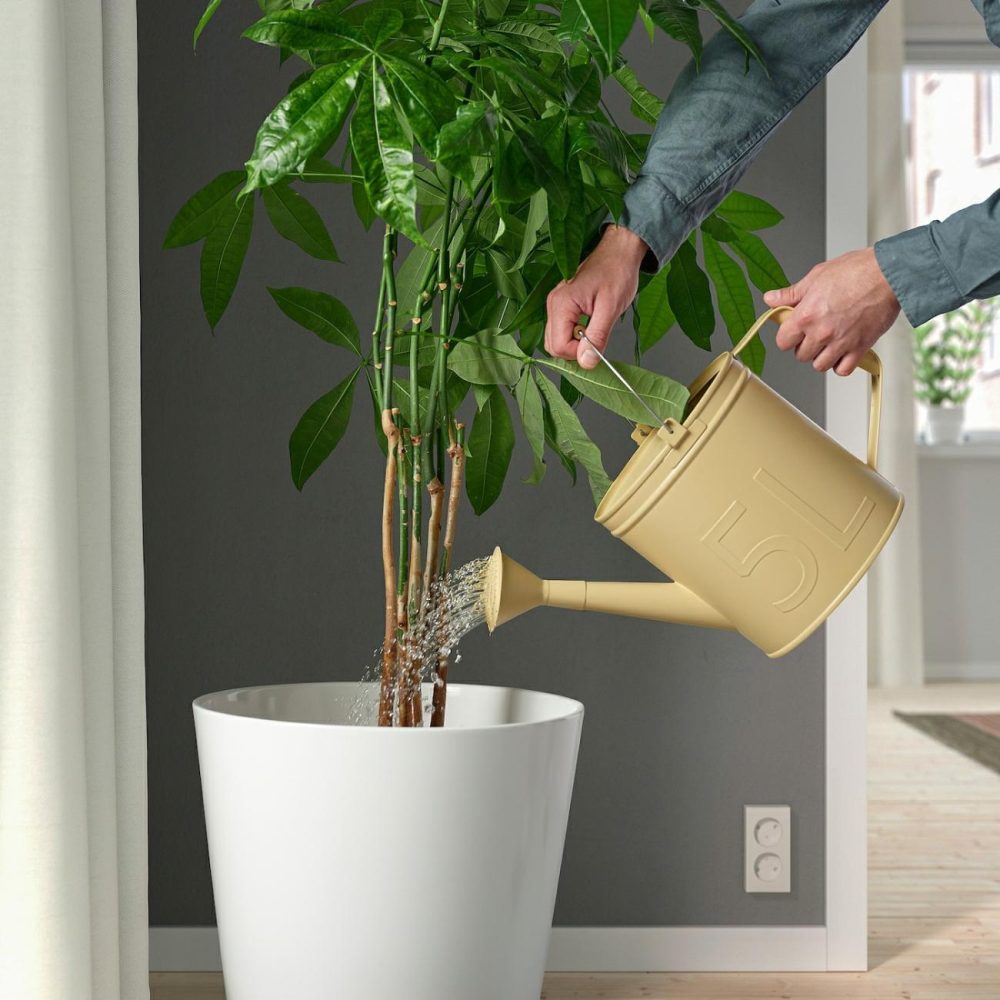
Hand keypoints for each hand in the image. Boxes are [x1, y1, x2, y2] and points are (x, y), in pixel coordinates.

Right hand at [544, 225, 648, 368]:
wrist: (619, 251)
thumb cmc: (617, 272)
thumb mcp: (611, 308)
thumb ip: (597, 337)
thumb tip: (586, 362)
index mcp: (562, 304)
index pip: (558, 346)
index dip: (578, 353)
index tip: (597, 345)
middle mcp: (553, 304)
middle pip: (553, 346)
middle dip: (575, 350)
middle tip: (596, 339)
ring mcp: (555, 304)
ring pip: (556, 339)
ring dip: (576, 342)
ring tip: (595, 327)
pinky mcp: (561, 305)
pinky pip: (562, 329)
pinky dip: (575, 333)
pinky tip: (590, 323)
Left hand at [762, 248, 899, 374]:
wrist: (888, 273)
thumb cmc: (856, 270)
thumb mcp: (816, 276)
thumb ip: (791, 294)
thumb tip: (771, 299)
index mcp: (806, 316)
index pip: (783, 342)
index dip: (787, 337)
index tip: (794, 331)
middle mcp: (821, 333)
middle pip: (801, 355)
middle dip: (805, 345)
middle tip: (814, 333)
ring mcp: (840, 342)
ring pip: (820, 365)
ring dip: (822, 357)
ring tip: (829, 342)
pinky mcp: (859, 347)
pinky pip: (843, 370)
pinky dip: (841, 364)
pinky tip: (843, 351)